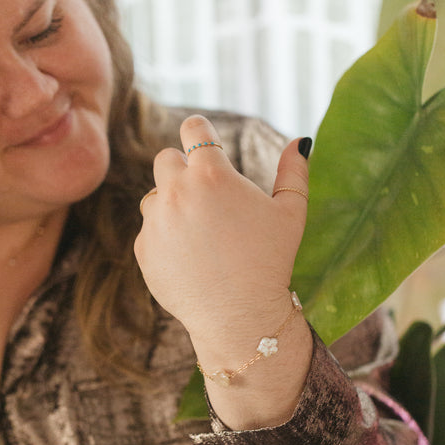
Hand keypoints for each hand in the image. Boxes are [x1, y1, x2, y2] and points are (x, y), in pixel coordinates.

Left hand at [134, 115, 309, 352]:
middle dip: (183, 169)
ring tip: (202, 233)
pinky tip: (192, 257)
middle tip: (206, 195)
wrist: (240, 316)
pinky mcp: (144, 249)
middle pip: (167, 159)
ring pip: (155, 196)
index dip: (199, 131)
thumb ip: (294, 172)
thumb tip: (300, 141)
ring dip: (172, 204)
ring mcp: (156, 221)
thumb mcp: (291, 215)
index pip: (193, 128)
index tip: (203, 140)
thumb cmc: (271, 262)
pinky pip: (150, 230)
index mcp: (212, 174)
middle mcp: (177, 191)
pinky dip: (166, 238)